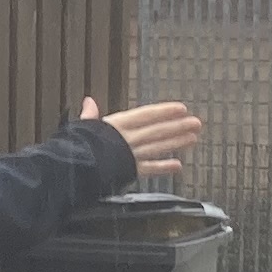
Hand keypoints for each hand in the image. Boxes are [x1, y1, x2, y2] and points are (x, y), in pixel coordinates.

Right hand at [86, 97, 202, 173]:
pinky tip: (177, 166)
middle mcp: (128, 138)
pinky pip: (150, 169)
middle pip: (158, 130)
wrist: (74, 166)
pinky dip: (163, 167)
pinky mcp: (130, 170)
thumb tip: (89, 101)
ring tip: (193, 138)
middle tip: (196, 123)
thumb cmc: (76, 146)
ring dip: (176, 143)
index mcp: (118, 125)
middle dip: (178, 126)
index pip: (146, 115)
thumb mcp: (82, 126)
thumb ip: (90, 115)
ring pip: (158, 147)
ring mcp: (131, 154)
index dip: (165, 111)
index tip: (181, 109)